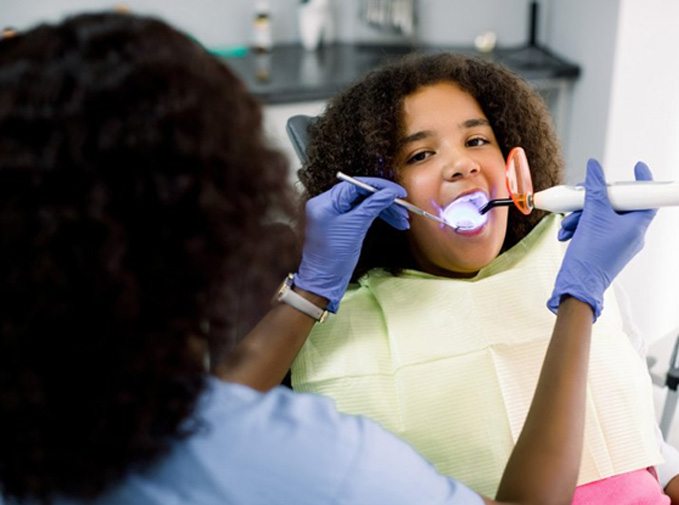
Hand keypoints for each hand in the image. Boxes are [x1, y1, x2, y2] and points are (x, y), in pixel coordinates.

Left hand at [294, 178, 408, 311]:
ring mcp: (333, 213)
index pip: (357, 184)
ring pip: (363, 204)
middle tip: (403, 208)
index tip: (398, 192)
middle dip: (384, 201)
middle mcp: (327, 204)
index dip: (380, 187)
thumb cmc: (333, 257)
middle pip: (361, 194)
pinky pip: (360, 213)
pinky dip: (376, 217)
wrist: (324, 280)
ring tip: (402, 220)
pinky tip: (392, 221)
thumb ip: (372, 206)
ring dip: (384, 210)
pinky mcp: (339, 223)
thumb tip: (388, 193)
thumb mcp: (356, 227)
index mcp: (325, 202)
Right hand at [547, 159, 655, 319]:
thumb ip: (594, 189)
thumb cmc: (590, 257)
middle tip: (583, 197)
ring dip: (582, 215)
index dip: (642, 181)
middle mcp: (631, 234)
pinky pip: (596, 228)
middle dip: (595, 201)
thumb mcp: (591, 216)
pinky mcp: (605, 248)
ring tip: (569, 224)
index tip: (636, 168)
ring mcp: (618, 242)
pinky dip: (581, 226)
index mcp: (636, 226)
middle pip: (618, 205)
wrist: (577, 284)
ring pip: (603, 216)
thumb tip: (595, 169)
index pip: (647, 198)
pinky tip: (568, 232)